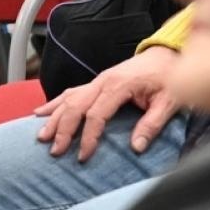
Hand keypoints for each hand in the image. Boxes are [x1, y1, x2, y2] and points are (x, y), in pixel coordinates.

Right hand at [34, 45, 180, 161]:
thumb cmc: (167, 78)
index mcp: (118, 86)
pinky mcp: (96, 82)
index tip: (83, 155)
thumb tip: (136, 147)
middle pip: (75, 106)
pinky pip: (70, 93)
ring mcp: (96, 81)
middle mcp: (102, 82)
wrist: (165, 54)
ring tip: (41, 135)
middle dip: (62, 129)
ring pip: (68, 99)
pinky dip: (54, 103)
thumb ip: (152, 124)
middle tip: (54, 150)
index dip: (88, 136)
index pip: (96, 114)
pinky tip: (41, 112)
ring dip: (53, 118)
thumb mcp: (168, 102)